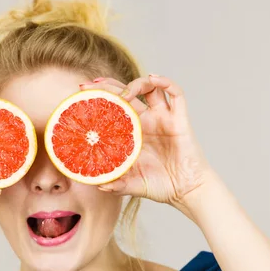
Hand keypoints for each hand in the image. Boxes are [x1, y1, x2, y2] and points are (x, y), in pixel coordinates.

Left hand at [80, 75, 214, 209]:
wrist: (187, 192)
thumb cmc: (161, 187)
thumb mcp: (133, 185)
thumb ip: (117, 184)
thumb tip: (98, 185)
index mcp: (134, 133)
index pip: (115, 107)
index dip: (101, 98)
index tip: (82, 93)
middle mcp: (148, 121)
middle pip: (128, 93)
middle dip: (110, 86)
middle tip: (91, 85)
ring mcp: (164, 118)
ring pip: (151, 87)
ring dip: (137, 83)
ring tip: (124, 92)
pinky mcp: (180, 120)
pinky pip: (176, 94)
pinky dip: (166, 82)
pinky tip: (154, 79)